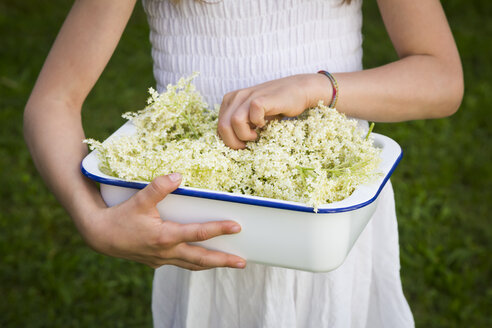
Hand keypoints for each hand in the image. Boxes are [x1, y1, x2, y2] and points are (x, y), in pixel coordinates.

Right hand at [85, 173, 245, 269]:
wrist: (100, 236)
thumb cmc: (120, 217)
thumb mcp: (139, 200)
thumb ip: (158, 187)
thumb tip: (178, 175)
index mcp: (165, 237)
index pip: (198, 233)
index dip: (219, 229)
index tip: (237, 227)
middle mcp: (166, 252)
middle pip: (201, 259)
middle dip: (223, 261)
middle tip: (243, 262)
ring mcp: (162, 259)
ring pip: (192, 265)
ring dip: (211, 264)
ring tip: (229, 263)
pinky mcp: (157, 261)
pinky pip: (181, 264)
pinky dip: (195, 263)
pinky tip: (201, 259)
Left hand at [217, 73, 330, 148]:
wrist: (298, 91)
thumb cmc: (275, 107)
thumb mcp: (252, 116)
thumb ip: (239, 124)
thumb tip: (229, 144)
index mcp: (230, 100)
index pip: (218, 126)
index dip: (228, 140)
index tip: (242, 144)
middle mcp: (236, 97)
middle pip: (222, 126)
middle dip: (233, 142)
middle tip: (247, 145)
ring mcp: (248, 96)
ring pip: (233, 122)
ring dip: (245, 135)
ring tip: (256, 135)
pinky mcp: (261, 98)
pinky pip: (251, 116)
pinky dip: (258, 124)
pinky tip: (264, 123)